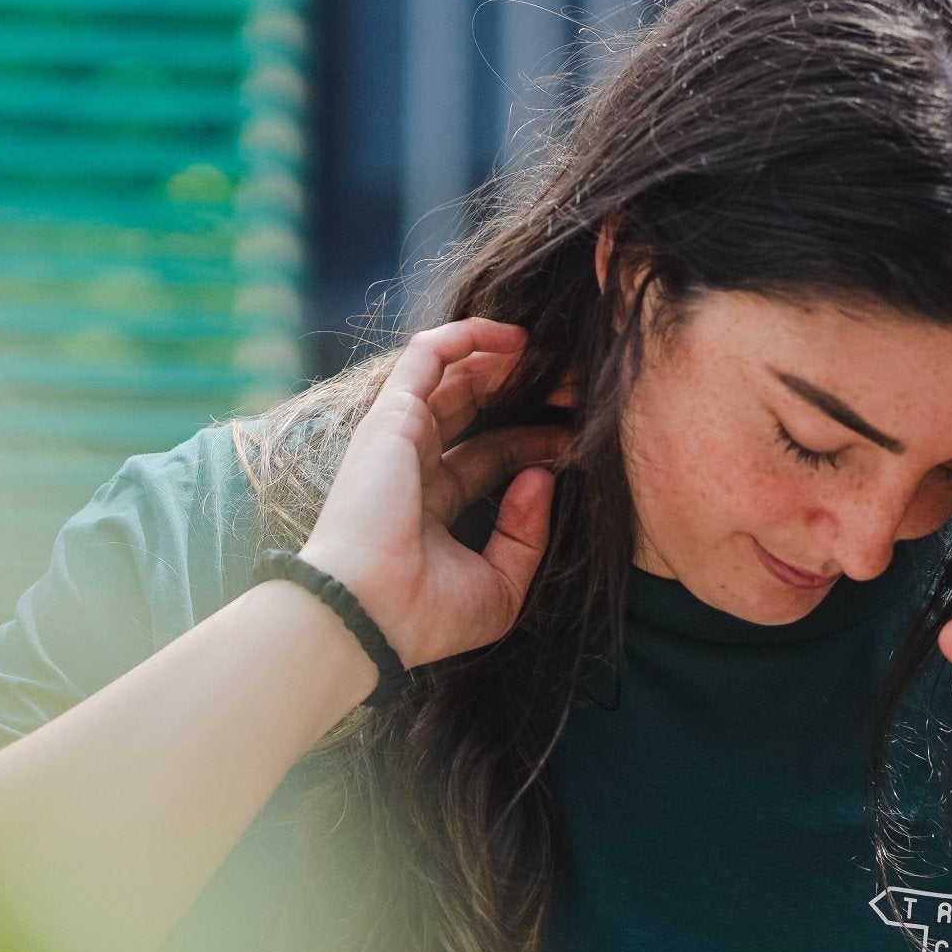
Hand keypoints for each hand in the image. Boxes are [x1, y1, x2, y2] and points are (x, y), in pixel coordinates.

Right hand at [297, 320, 566, 671]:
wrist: (371, 613)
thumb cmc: (427, 615)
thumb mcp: (500, 587)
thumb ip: (527, 536)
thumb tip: (542, 476)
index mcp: (433, 505)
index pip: (491, 455)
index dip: (536, 442)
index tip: (579, 443)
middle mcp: (414, 465)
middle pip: (477, 409)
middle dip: (528, 393)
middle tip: (579, 387)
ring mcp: (401, 437)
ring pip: (456, 375)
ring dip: (508, 360)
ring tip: (557, 357)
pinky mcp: (393, 414)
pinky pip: (429, 354)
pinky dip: (470, 336)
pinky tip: (518, 339)